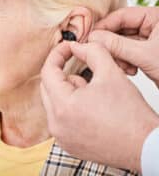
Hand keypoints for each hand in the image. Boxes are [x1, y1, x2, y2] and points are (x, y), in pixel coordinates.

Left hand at [41, 41, 158, 171]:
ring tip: (93, 94)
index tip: (67, 47)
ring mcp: (61, 136)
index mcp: (63, 106)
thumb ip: (92, 52)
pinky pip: (60, 116)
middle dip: (63, 73)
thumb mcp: (110, 73)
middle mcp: (56, 124)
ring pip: (54, 101)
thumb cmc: (130, 115)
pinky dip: (70, 106)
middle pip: (48, 87)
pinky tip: (91, 108)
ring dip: (68, 91)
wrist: (144, 146)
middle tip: (81, 68)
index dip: (57, 55)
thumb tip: (77, 46)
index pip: (48, 72)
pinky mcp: (67, 142)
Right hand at [91, 7, 158, 86]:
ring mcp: (148, 41)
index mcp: (156, 17)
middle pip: (120, 30)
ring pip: (122, 43)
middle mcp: (151, 27)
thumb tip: (94, 37)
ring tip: (123, 66)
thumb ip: (118, 45)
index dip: (104, 26)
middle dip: (111, 44)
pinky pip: (127, 53)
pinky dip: (124, 62)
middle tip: (102, 53)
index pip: (121, 16)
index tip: (90, 37)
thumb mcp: (146, 55)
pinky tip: (129, 70)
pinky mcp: (146, 53)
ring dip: (117, 55)